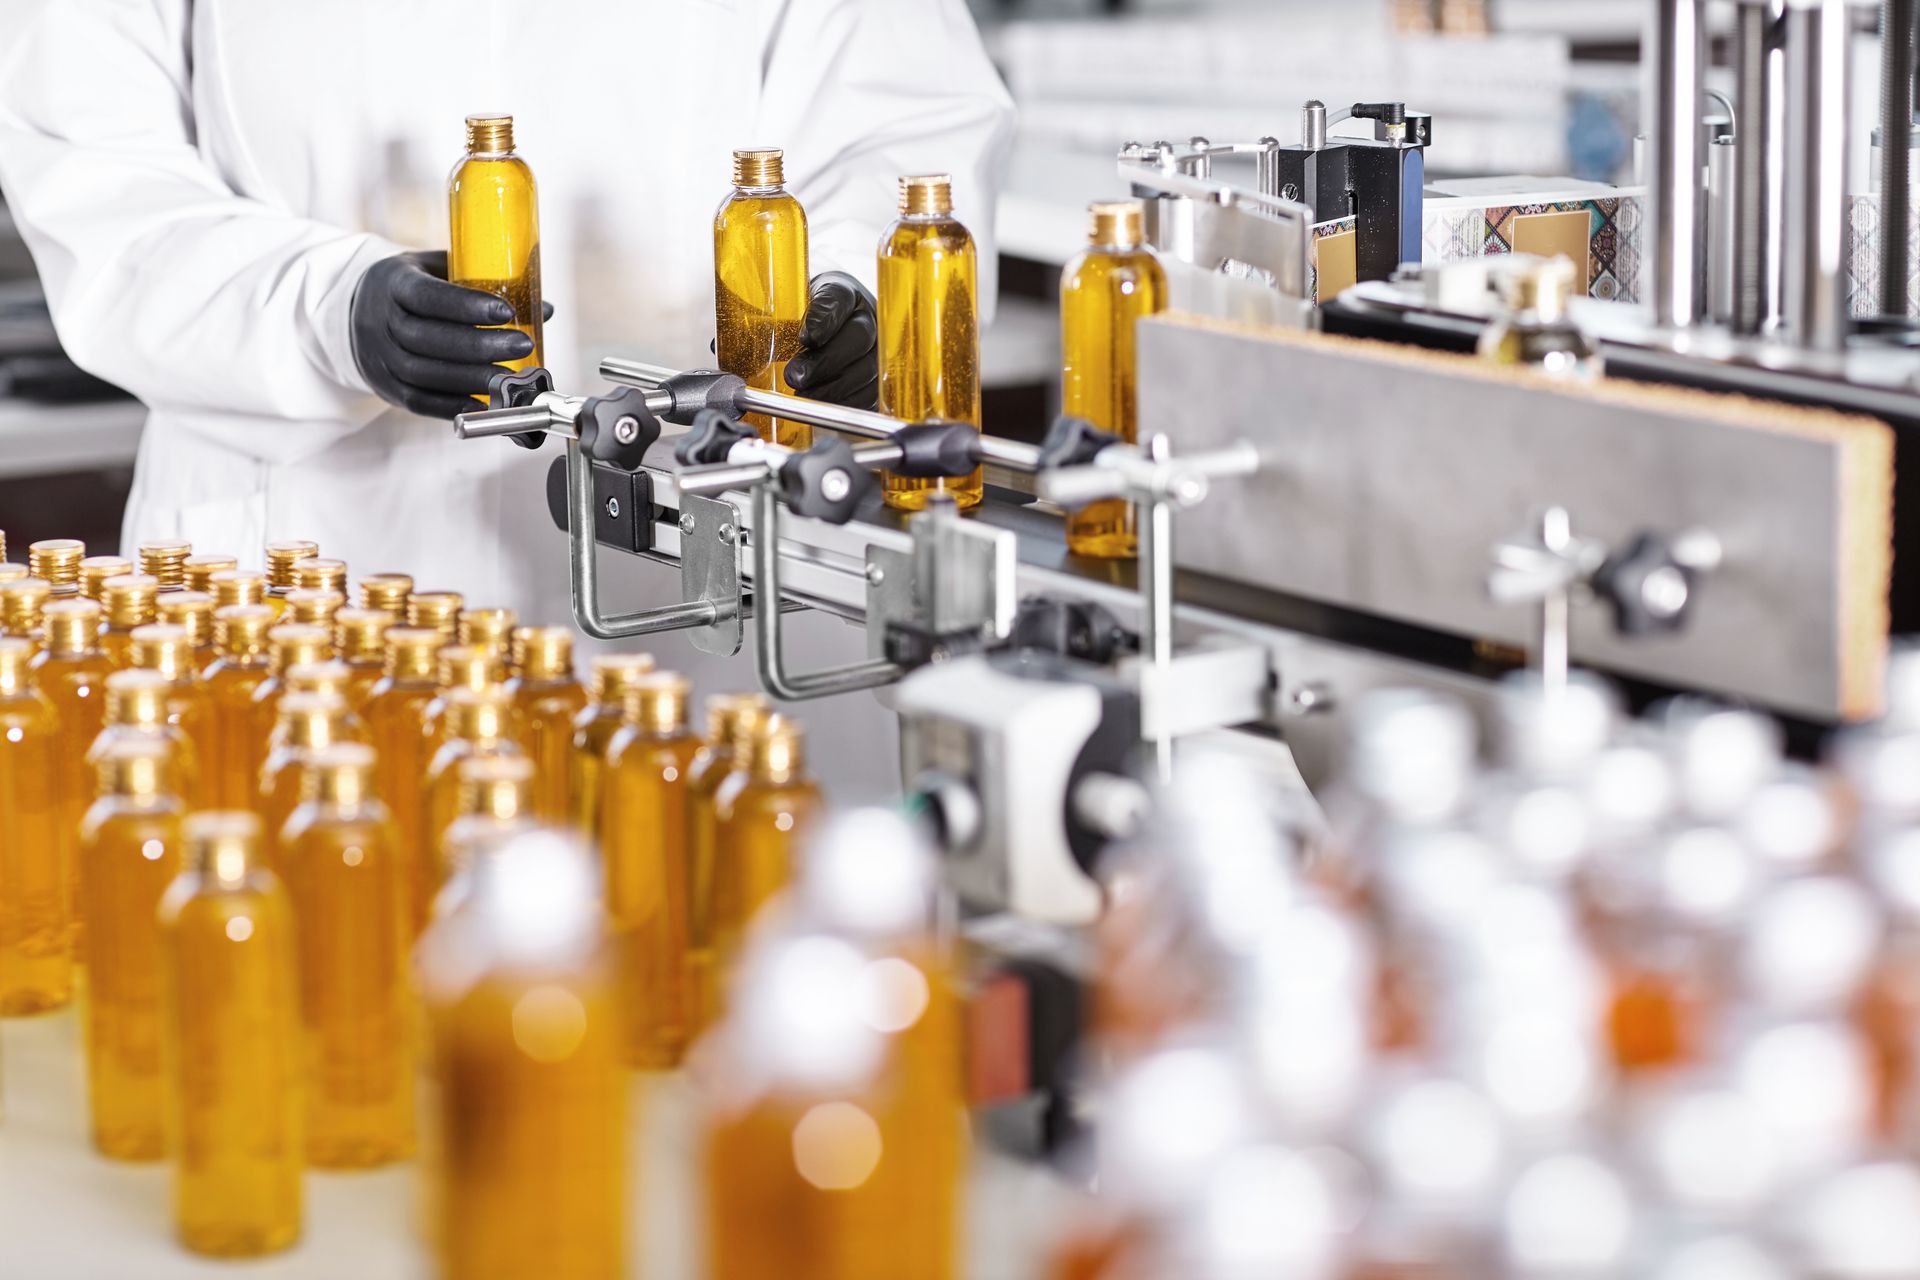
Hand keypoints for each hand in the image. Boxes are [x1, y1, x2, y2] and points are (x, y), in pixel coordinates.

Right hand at [349, 250, 551, 419]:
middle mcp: (379, 320)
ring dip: (471, 379)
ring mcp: (378, 357)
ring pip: (422, 373)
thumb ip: (484, 283)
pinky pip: (418, 401)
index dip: (465, 305)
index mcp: (392, 282)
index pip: (425, 295)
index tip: (506, 311)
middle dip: (479, 346)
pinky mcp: (385, 386)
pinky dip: (452, 405)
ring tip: (510, 379)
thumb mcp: (438, 270)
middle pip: (426, 339)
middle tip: (522, 345)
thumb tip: (544, 308)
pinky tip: (484, 405)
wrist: (356, 311)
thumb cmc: (414, 288)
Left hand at [783, 272, 877, 410]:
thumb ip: (770, 319)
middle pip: (859, 336)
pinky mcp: (877, 378)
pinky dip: (843, 401)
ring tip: (803, 394)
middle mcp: (866, 318)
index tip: (806, 336)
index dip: (824, 318)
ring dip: (832, 386)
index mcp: (843, 292)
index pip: (838, 299)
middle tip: (795, 375)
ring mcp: (876, 349)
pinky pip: (868, 394)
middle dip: (825, 360)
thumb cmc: (803, 317)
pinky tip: (821, 403)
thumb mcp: (788, 308)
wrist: (826, 329)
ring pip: (865, 368)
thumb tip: (740, 342)